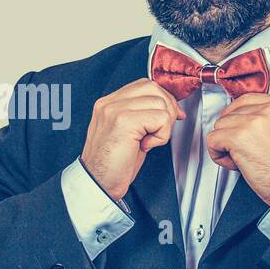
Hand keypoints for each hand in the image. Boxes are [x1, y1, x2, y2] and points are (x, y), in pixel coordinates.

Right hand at [80, 79, 184, 200]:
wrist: (98, 183)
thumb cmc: (112, 164)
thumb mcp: (127, 133)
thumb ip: (141, 114)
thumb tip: (171, 107)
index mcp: (108, 103)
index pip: (144, 85)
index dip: (162, 99)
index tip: (169, 118)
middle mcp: (109, 103)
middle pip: (154, 88)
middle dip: (167, 109)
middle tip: (159, 131)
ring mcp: (115, 110)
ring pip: (160, 102)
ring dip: (164, 126)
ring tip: (149, 141)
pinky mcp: (124, 122)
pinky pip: (161, 118)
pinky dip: (161, 135)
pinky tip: (146, 146)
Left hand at [206, 93, 269, 204]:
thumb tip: (245, 116)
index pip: (246, 100)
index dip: (238, 118)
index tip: (240, 131)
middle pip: (231, 112)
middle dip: (232, 132)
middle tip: (246, 150)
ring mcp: (253, 121)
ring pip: (220, 126)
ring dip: (225, 144)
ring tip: (243, 158)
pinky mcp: (238, 137)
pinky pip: (212, 140)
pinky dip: (218, 155)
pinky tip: (235, 163)